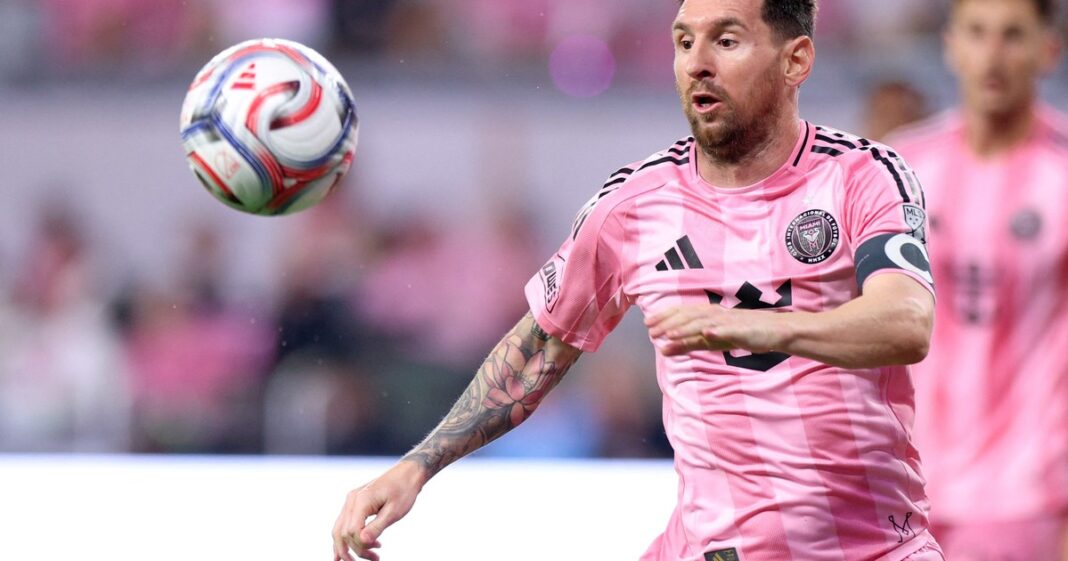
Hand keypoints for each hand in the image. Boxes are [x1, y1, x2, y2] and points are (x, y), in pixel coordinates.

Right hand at [332, 461, 425, 560]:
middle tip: (373, 559)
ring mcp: (351, 500)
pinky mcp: (354, 503)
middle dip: (354, 550)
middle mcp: (351, 500)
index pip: (352, 531)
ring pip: (339, 529)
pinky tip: (347, 550)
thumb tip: (362, 542)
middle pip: (343, 533)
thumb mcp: (394, 511)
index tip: (378, 551)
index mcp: (361, 500)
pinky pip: (344, 523)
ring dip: (347, 547)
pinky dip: (345, 538)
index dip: (362, 546)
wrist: (408, 473)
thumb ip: (377, 527)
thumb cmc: (404, 491)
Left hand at [645, 303, 783, 356]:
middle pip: (689, 317)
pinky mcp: (742, 330)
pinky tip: (706, 333)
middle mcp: (715, 315)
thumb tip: (662, 350)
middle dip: (670, 323)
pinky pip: (728, 330)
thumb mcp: (710, 341)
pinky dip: (717, 330)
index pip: (682, 313)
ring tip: (671, 335)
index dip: (664, 317)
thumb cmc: (740, 333)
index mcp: (708, 314)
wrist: (773, 331)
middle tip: (652, 331)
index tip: (647, 323)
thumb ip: (688, 344)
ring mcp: (729, 321)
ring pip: (705, 323)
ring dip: (687, 328)